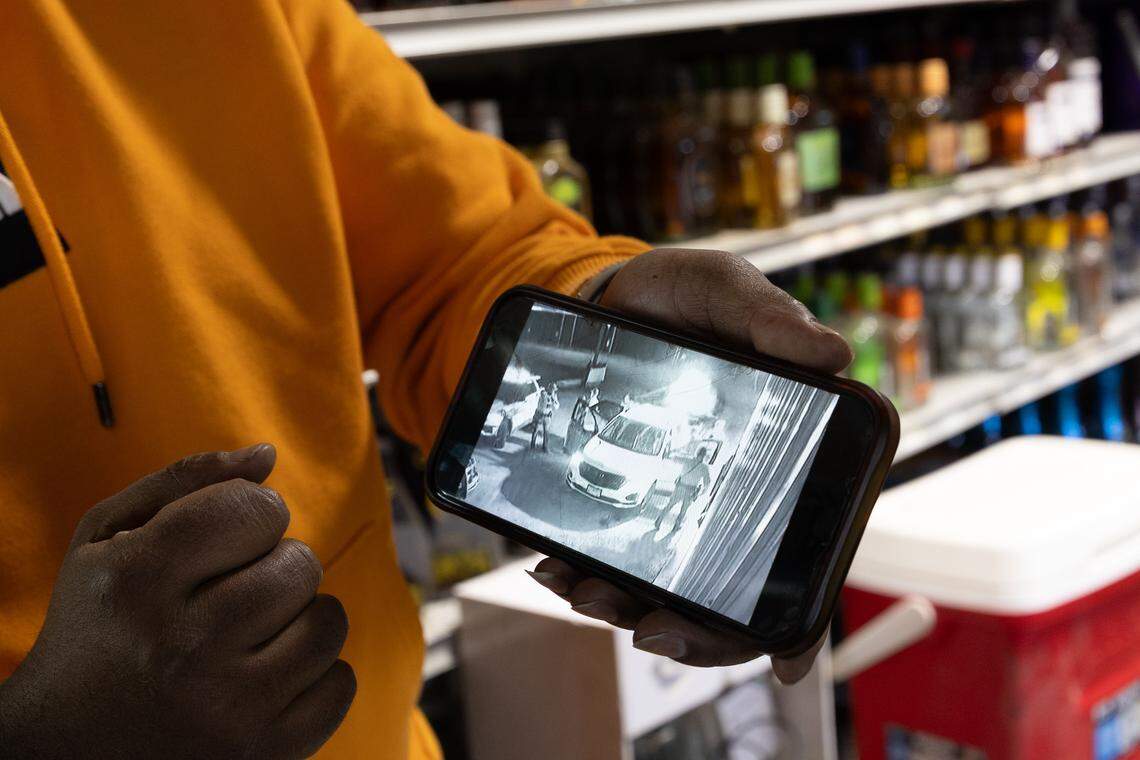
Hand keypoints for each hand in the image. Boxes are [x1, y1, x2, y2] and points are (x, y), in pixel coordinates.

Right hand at [0, 445, 354, 758]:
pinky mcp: (262, 755)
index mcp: (137, 582)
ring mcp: (226, 709)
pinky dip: (316, 674)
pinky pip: (340, 685)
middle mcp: (182, 647)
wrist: (60, 753)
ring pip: (328, 621)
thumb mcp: (106, 541)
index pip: (254, 508)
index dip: (254, 513)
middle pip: (299, 564)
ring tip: (254, 633)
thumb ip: (186, 481)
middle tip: (233, 593)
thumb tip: (268, 455)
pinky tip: (268, 677)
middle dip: (277, 566)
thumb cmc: (96, 628)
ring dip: (301, 618)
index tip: (230, 537)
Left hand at [530, 248, 849, 683]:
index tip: (781, 662)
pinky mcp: (619, 502)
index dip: (800, 620)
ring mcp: (672, 507)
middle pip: (728, 599)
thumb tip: (835, 356)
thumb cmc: (685, 297)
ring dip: (621, 607)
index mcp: (780, 463)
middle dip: (691, 630)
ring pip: (660, 589)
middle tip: (648, 626)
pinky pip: (606, 558)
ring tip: (580, 588)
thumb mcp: (725, 291)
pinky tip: (551, 564)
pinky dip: (579, 573)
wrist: (609, 294)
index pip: (800, 557)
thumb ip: (770, 318)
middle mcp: (729, 499)